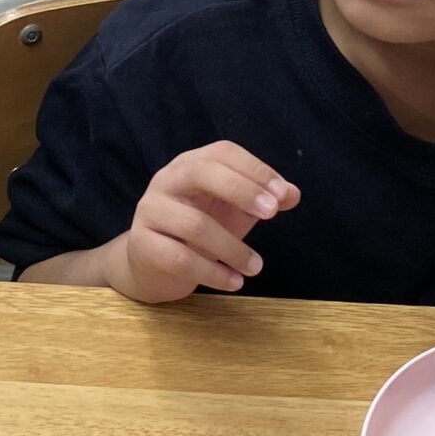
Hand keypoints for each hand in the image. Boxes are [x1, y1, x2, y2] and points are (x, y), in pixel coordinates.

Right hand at [112, 143, 299, 302]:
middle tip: (271, 214)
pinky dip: (212, 273)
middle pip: (200, 173)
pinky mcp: (142, 245)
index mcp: (190, 165)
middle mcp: (166, 181)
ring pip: (193, 224)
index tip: (282, 194)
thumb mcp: (233, 212)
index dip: (254, 169)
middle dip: (240, 190)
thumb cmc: (198, 232)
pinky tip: (234, 282)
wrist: (152, 265)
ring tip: (256, 267)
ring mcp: (150, 212)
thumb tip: (292, 194)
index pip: (222, 153)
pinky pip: (180, 258)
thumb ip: (261, 200)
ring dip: (232, 248)